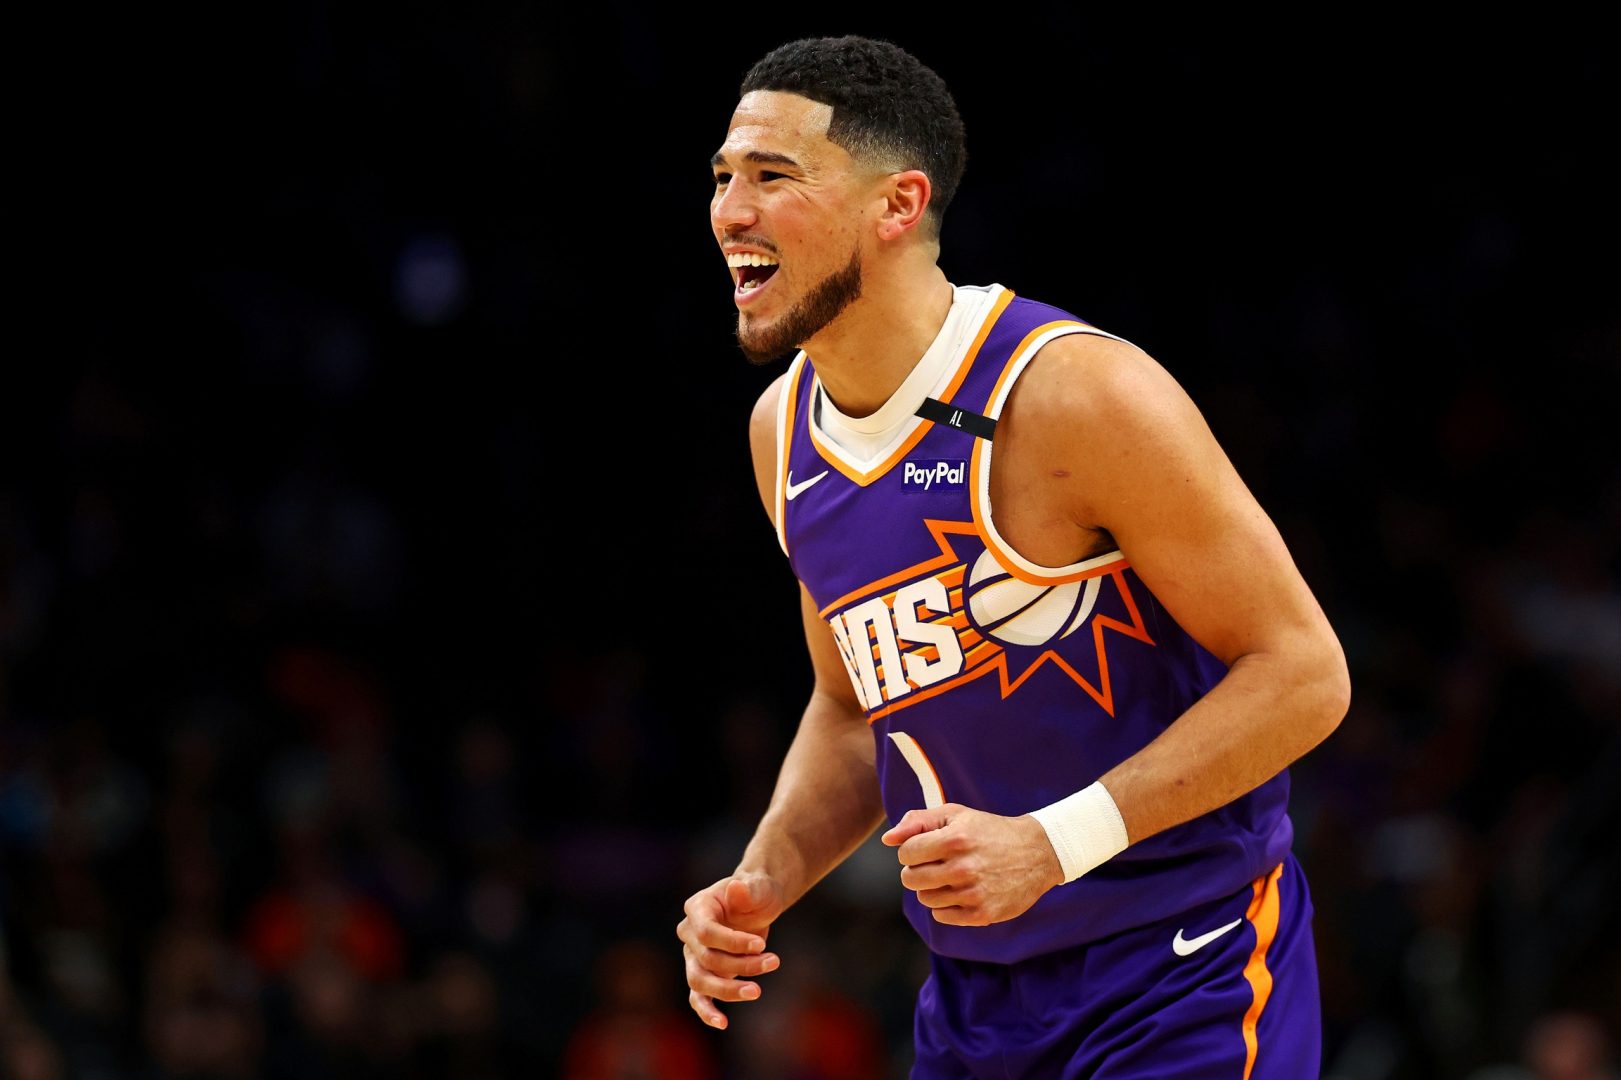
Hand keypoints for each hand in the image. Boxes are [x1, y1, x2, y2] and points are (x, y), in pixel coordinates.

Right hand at [676, 874, 784, 1028]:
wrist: (757, 903)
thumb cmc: (757, 892)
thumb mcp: (758, 886)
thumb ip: (747, 888)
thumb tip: (736, 888)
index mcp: (697, 907)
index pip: (706, 933)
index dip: (733, 943)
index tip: (762, 945)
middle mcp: (689, 933)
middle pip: (706, 959)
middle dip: (741, 965)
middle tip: (774, 962)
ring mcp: (693, 956)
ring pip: (701, 981)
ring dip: (730, 989)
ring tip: (757, 990)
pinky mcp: (703, 973)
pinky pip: (698, 997)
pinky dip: (707, 1011)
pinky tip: (722, 1023)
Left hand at [881, 804, 1063, 925]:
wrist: (1037, 852)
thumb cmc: (988, 831)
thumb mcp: (955, 815)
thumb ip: (918, 821)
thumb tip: (887, 839)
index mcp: (954, 839)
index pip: (906, 854)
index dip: (911, 851)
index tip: (925, 848)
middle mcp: (963, 867)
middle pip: (910, 879)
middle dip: (917, 870)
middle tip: (935, 864)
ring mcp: (973, 893)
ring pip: (925, 898)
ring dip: (932, 888)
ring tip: (950, 876)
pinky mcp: (982, 914)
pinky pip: (942, 915)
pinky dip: (945, 905)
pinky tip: (960, 891)